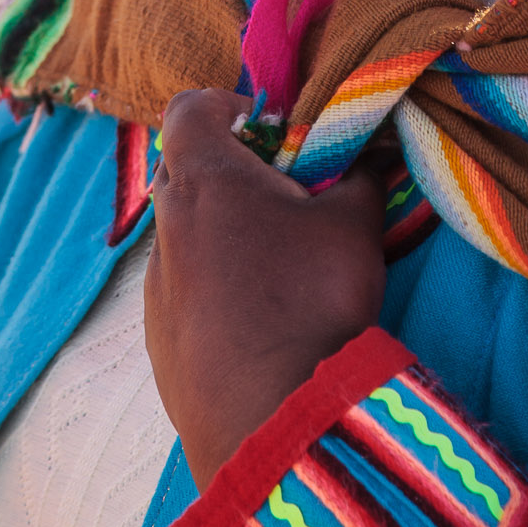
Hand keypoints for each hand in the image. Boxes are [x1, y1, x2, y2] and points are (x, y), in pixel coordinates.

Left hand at [145, 89, 386, 489]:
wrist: (274, 420)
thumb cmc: (312, 302)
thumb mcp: (354, 225)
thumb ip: (361, 175)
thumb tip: (373, 151)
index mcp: (205, 177)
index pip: (190, 107)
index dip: (228, 106)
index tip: (271, 131)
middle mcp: (166, 223)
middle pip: (185, 168)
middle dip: (231, 170)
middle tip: (285, 196)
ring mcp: (155, 285)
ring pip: (183, 232)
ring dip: (222, 232)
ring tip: (277, 265)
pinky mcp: (158, 337)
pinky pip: (182, 288)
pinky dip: (213, 286)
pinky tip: (259, 319)